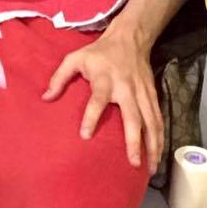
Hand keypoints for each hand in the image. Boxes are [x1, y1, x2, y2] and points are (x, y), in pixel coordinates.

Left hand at [42, 26, 163, 171]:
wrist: (129, 39)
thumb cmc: (98, 53)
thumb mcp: (74, 58)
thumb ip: (59, 77)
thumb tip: (45, 98)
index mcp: (104, 78)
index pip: (98, 99)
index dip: (91, 116)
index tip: (85, 135)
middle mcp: (126, 88)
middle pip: (132, 116)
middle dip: (134, 140)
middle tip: (132, 162)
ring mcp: (142, 93)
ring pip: (151, 121)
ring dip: (153, 145)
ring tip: (150, 168)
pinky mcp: (153, 96)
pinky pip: (159, 119)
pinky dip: (160, 138)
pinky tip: (158, 155)